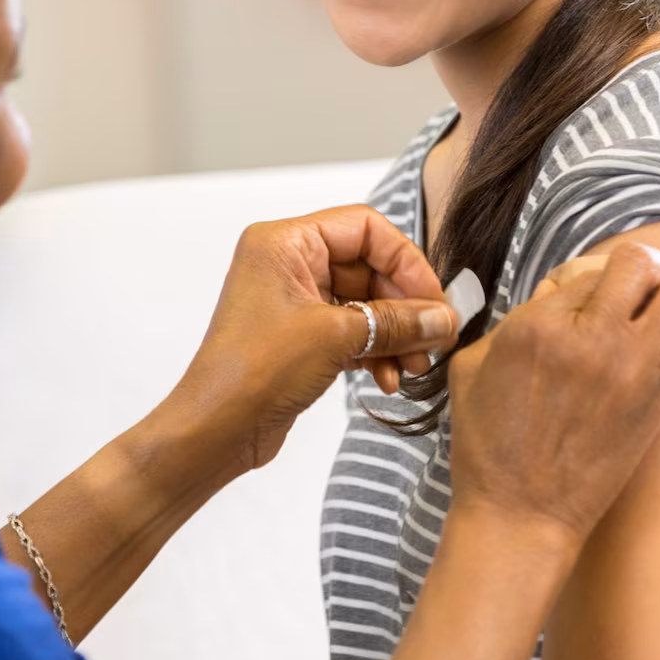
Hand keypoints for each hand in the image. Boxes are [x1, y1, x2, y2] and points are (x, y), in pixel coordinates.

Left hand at [167, 206, 460, 475]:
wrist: (215, 430)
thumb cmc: (256, 371)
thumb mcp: (336, 338)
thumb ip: (397, 322)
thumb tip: (444, 319)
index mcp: (285, 243)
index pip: (364, 229)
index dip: (405, 261)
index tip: (434, 300)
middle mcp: (287, 264)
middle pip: (368, 267)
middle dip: (404, 306)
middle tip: (433, 340)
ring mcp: (293, 301)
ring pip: (364, 303)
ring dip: (394, 333)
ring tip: (415, 367)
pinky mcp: (300, 337)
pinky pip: (352, 331)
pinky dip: (375, 351)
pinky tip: (389, 378)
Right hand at [443, 243, 659, 542]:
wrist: (521, 513)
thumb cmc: (489, 445)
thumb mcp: (471, 365)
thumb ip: (512, 320)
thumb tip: (552, 298)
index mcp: (536, 327)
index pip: (583, 268)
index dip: (581, 277)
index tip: (576, 300)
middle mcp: (590, 340)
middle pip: (641, 264)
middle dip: (636, 267)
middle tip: (628, 287)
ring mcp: (631, 370)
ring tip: (655, 312)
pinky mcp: (659, 401)